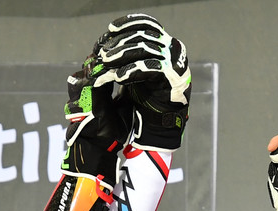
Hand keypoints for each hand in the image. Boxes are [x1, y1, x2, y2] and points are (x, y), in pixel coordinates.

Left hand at [91, 14, 189, 150]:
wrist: (159, 119)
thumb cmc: (146, 93)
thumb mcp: (134, 70)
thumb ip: (127, 55)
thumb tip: (104, 46)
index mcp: (164, 43)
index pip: (146, 24)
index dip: (128, 24)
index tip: (110, 29)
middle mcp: (172, 48)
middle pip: (143, 36)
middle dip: (120, 43)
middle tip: (103, 53)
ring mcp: (174, 61)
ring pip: (145, 50)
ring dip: (122, 55)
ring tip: (106, 62)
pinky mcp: (172, 77)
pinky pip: (150, 69)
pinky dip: (132, 71)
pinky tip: (118, 77)